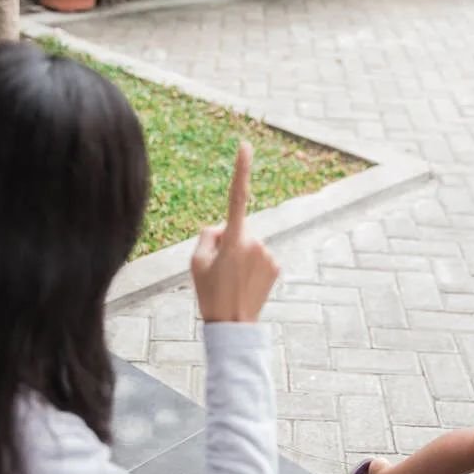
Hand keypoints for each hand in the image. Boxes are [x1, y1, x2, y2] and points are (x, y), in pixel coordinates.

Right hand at [190, 142, 279, 322]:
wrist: (233, 327)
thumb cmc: (210, 293)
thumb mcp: (196, 261)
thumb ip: (208, 236)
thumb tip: (223, 227)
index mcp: (234, 239)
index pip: (236, 197)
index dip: (241, 170)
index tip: (245, 147)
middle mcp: (256, 242)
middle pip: (236, 229)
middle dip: (227, 242)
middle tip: (219, 272)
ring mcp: (269, 254)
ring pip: (248, 244)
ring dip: (239, 256)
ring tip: (232, 281)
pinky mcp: (276, 265)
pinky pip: (259, 256)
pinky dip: (251, 266)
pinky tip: (245, 284)